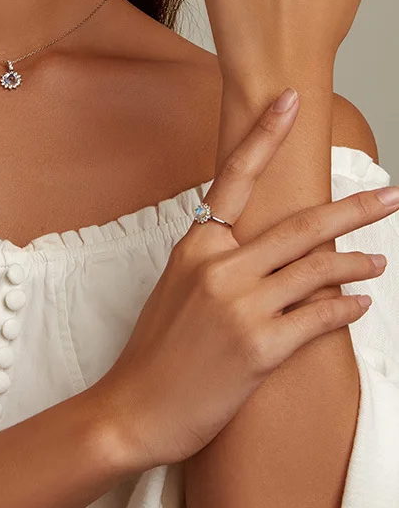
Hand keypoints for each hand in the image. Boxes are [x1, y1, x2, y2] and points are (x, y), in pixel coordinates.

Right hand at [86, 89, 396, 470]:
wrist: (134, 406)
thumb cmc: (156, 349)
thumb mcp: (177, 287)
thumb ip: (216, 259)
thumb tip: (262, 248)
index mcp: (196, 244)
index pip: (236, 176)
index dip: (265, 135)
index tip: (292, 100)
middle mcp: (218, 266)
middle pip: (300, 226)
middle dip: (355, 209)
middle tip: (392, 196)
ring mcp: (239, 305)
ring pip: (316, 269)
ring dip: (357, 263)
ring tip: (380, 260)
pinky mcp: (259, 347)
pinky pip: (318, 318)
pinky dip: (344, 308)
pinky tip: (360, 305)